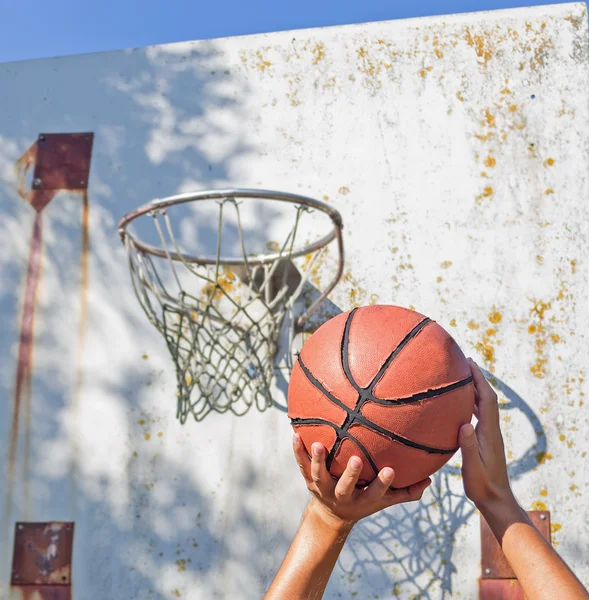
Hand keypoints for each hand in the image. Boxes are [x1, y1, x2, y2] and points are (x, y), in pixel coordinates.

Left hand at [293, 433, 430, 529]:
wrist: (331, 514)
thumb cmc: (363, 500)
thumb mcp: (384, 500)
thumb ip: (406, 492)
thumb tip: (430, 481)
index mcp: (361, 500)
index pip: (375, 494)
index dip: (382, 484)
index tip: (391, 470)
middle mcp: (341, 496)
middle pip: (345, 487)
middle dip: (350, 475)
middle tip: (355, 459)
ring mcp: (323, 488)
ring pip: (319, 476)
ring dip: (318, 461)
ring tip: (318, 444)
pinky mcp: (309, 480)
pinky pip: (301, 465)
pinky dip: (298, 451)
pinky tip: (295, 435)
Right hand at [458, 358, 513, 509]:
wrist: (495, 499)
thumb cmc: (482, 486)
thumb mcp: (473, 468)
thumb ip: (469, 446)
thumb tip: (465, 424)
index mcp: (489, 432)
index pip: (486, 399)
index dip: (479, 380)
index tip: (469, 364)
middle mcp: (491, 430)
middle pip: (486, 397)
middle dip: (477, 378)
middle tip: (464, 363)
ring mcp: (489, 434)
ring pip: (483, 405)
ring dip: (474, 389)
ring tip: (461, 377)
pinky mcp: (485, 439)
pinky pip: (478, 414)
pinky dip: (471, 402)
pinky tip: (461, 403)